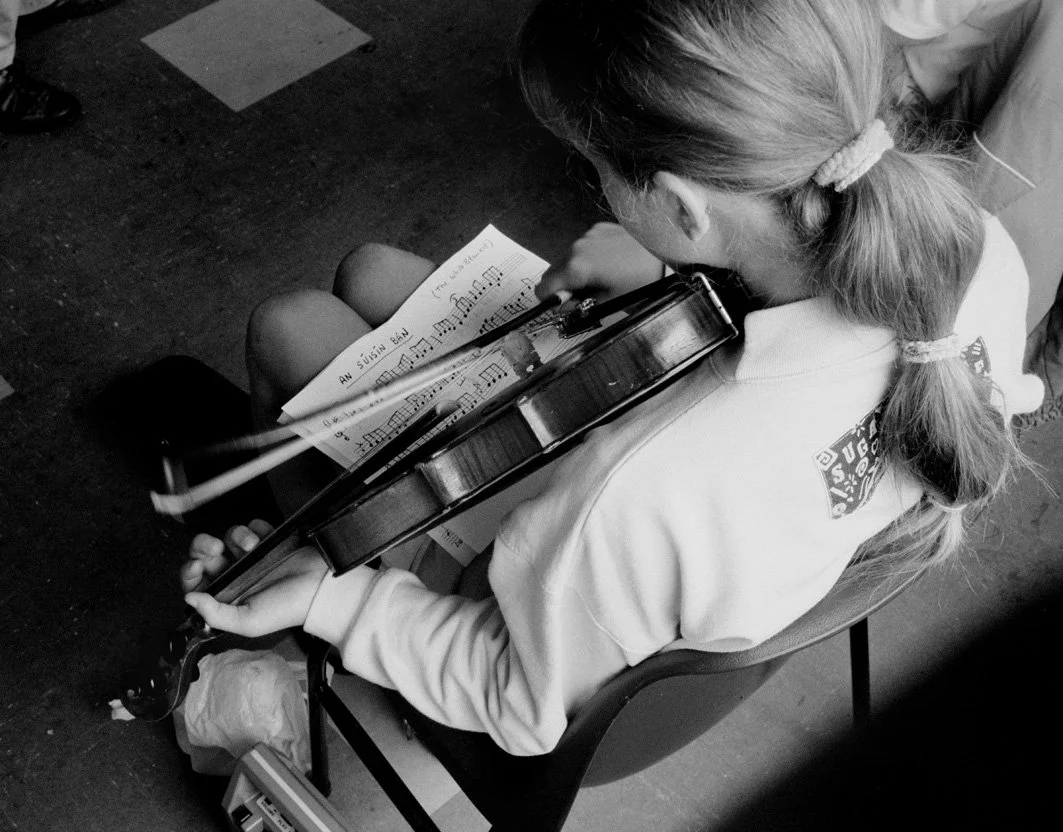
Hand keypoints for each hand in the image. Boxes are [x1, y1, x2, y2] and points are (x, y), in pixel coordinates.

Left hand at [181, 520, 328, 637]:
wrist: (319, 588)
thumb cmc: (287, 608)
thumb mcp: (247, 621)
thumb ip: (215, 614)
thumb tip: (189, 598)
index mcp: (227, 596)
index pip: (196, 582)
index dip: (190, 572)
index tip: (196, 566)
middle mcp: (236, 575)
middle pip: (206, 554)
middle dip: (203, 546)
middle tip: (214, 547)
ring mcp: (252, 557)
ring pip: (229, 537)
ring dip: (236, 536)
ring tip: (252, 545)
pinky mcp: (269, 540)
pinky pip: (253, 526)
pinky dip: (255, 527)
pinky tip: (264, 538)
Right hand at [536, 223, 663, 301]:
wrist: (666, 254)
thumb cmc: (641, 282)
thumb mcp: (609, 302)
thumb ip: (579, 306)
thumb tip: (563, 308)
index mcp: (576, 268)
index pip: (544, 287)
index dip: (551, 300)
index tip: (565, 306)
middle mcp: (577, 247)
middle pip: (553, 272)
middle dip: (563, 286)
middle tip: (585, 296)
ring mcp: (588, 235)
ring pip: (567, 259)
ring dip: (575, 271)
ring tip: (601, 279)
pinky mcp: (599, 228)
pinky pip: (583, 246)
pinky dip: (588, 257)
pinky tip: (608, 264)